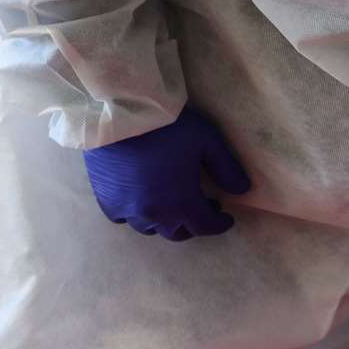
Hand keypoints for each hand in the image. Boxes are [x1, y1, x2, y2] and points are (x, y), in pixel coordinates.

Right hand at [83, 106, 250, 240]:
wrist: (121, 115)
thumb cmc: (169, 127)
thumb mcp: (208, 142)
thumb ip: (227, 168)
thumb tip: (242, 190)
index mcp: (181, 204)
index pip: (204, 226)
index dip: (218, 225)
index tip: (226, 218)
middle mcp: (153, 215)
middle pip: (177, 232)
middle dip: (194, 224)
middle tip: (204, 206)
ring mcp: (127, 211)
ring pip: (151, 228)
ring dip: (166, 221)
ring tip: (174, 203)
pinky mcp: (106, 201)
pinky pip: (124, 218)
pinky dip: (137, 215)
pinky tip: (143, 201)